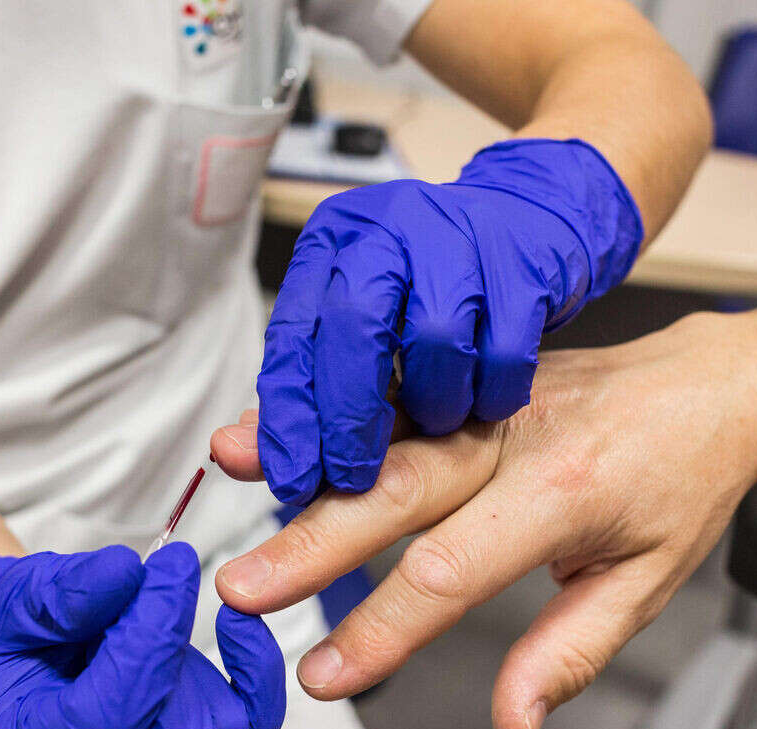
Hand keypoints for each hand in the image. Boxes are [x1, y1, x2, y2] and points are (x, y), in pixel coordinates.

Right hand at [0, 543, 284, 728]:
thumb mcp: (15, 600)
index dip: (148, 640)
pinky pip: (252, 727)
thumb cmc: (13, 631)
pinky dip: (257, 675)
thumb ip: (63, 593)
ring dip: (201, 662)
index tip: (172, 567)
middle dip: (177, 656)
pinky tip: (238, 623)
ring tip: (154, 609)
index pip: (108, 719)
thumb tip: (126, 572)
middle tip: (164, 582)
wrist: (23, 651)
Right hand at [219, 313, 756, 728]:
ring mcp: (485, 396)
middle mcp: (514, 437)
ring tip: (228, 466)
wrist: (712, 382)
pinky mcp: (468, 375)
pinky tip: (270, 419)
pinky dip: (326, 404)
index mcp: (563, 497)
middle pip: (396, 491)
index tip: (322, 676)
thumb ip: (569, 654)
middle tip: (242, 591)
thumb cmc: (682, 483)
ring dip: (302, 446)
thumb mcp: (648, 584)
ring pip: (380, 425)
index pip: (453, 573)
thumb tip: (512, 726)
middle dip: (311, 544)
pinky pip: (388, 390)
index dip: (381, 630)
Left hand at [257, 138, 641, 504]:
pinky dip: (493, 395)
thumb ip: (300, 394)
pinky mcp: (522, 259)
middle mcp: (387, 231)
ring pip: (436, 340)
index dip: (288, 416)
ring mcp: (457, 237)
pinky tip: (486, 403)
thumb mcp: (355, 330)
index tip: (292, 479)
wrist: (526, 221)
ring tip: (438, 424)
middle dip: (350, 418)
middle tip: (355, 478)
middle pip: (355, 329)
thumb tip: (230, 455)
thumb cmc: (427, 289)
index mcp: (333, 245)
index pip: (293, 335)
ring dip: (435, 405)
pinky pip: (505, 350)